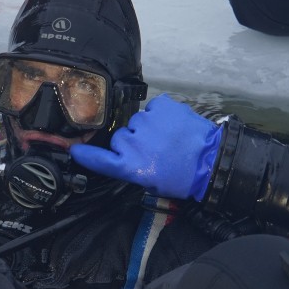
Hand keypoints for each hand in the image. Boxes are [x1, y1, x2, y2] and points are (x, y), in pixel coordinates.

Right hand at [70, 94, 221, 199]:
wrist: (212, 161)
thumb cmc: (182, 178)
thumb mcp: (151, 183)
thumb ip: (131, 168)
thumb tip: (120, 157)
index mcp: (130, 166)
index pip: (100, 159)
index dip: (86, 155)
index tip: (75, 150)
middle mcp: (134, 142)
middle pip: (120, 137)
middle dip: (132, 142)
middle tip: (152, 150)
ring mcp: (147, 122)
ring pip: (137, 121)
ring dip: (147, 128)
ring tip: (166, 138)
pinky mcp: (162, 106)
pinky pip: (153, 108)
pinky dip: (160, 115)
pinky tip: (172, 125)